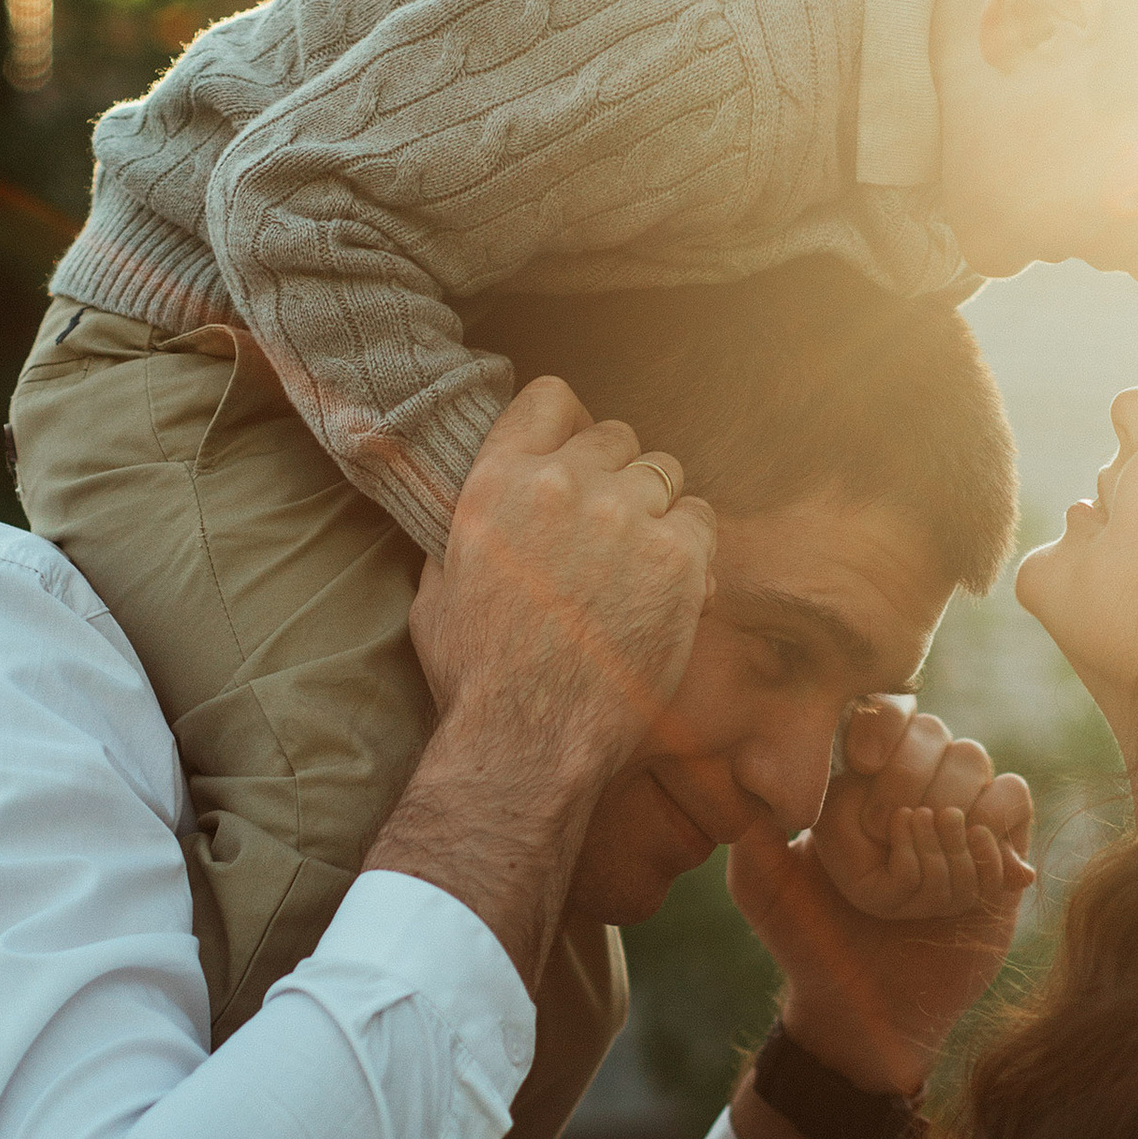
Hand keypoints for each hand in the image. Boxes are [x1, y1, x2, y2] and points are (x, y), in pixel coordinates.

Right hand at [406, 377, 716, 788]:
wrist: (531, 739)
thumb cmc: (478, 678)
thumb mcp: (436, 592)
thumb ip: (460, 537)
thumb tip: (472, 521)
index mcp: (498, 482)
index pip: (549, 399)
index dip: (568, 423)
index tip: (575, 453)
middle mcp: (563, 483)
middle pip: (614, 436)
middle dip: (615, 473)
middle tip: (610, 526)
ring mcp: (625, 515)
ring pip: (663, 471)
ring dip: (656, 506)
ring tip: (642, 558)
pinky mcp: (678, 557)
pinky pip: (701, 518)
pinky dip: (692, 545)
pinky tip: (674, 585)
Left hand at [730, 698, 1033, 1096]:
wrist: (870, 1009)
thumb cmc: (812, 945)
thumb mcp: (764, 891)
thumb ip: (752, 835)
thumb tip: (746, 777)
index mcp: (852, 783)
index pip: (876, 711)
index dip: (878, 722)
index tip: (861, 759)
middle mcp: (908, 788)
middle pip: (931, 729)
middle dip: (908, 773)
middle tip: (889, 825)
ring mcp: (956, 813)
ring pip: (974, 758)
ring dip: (948, 807)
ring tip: (925, 853)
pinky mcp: (999, 845)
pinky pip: (1012, 799)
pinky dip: (991, 829)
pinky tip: (969, 871)